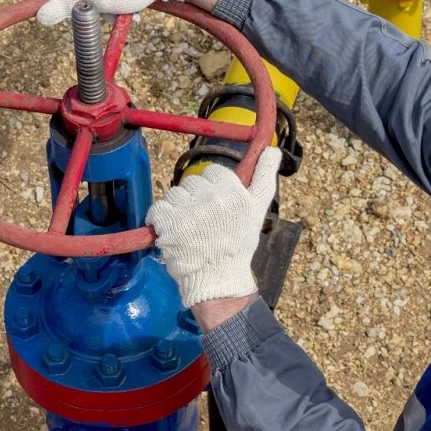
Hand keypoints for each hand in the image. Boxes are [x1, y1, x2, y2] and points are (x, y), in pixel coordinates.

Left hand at [145, 148, 281, 306]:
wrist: (218, 279)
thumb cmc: (238, 244)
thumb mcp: (258, 209)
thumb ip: (264, 177)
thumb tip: (272, 150)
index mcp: (234, 192)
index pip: (213, 172)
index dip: (212, 188)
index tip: (215, 206)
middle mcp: (213, 199)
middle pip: (192, 182)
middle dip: (194, 198)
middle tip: (203, 221)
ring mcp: (190, 212)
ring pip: (174, 193)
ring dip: (177, 209)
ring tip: (189, 228)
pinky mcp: (169, 225)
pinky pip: (158, 208)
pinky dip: (160, 220)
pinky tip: (172, 232)